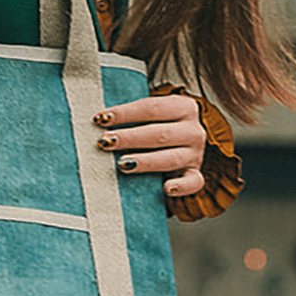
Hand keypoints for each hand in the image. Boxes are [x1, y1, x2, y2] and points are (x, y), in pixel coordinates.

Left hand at [94, 93, 206, 214]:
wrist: (179, 142)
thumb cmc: (156, 125)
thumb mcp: (150, 114)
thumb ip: (132, 115)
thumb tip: (99, 119)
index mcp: (184, 107)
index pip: (152, 108)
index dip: (125, 113)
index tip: (101, 118)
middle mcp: (193, 130)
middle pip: (159, 134)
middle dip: (129, 138)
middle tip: (105, 141)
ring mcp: (196, 154)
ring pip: (171, 158)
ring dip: (145, 161)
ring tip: (122, 164)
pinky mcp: (195, 174)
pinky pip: (193, 182)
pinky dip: (181, 187)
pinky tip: (166, 188)